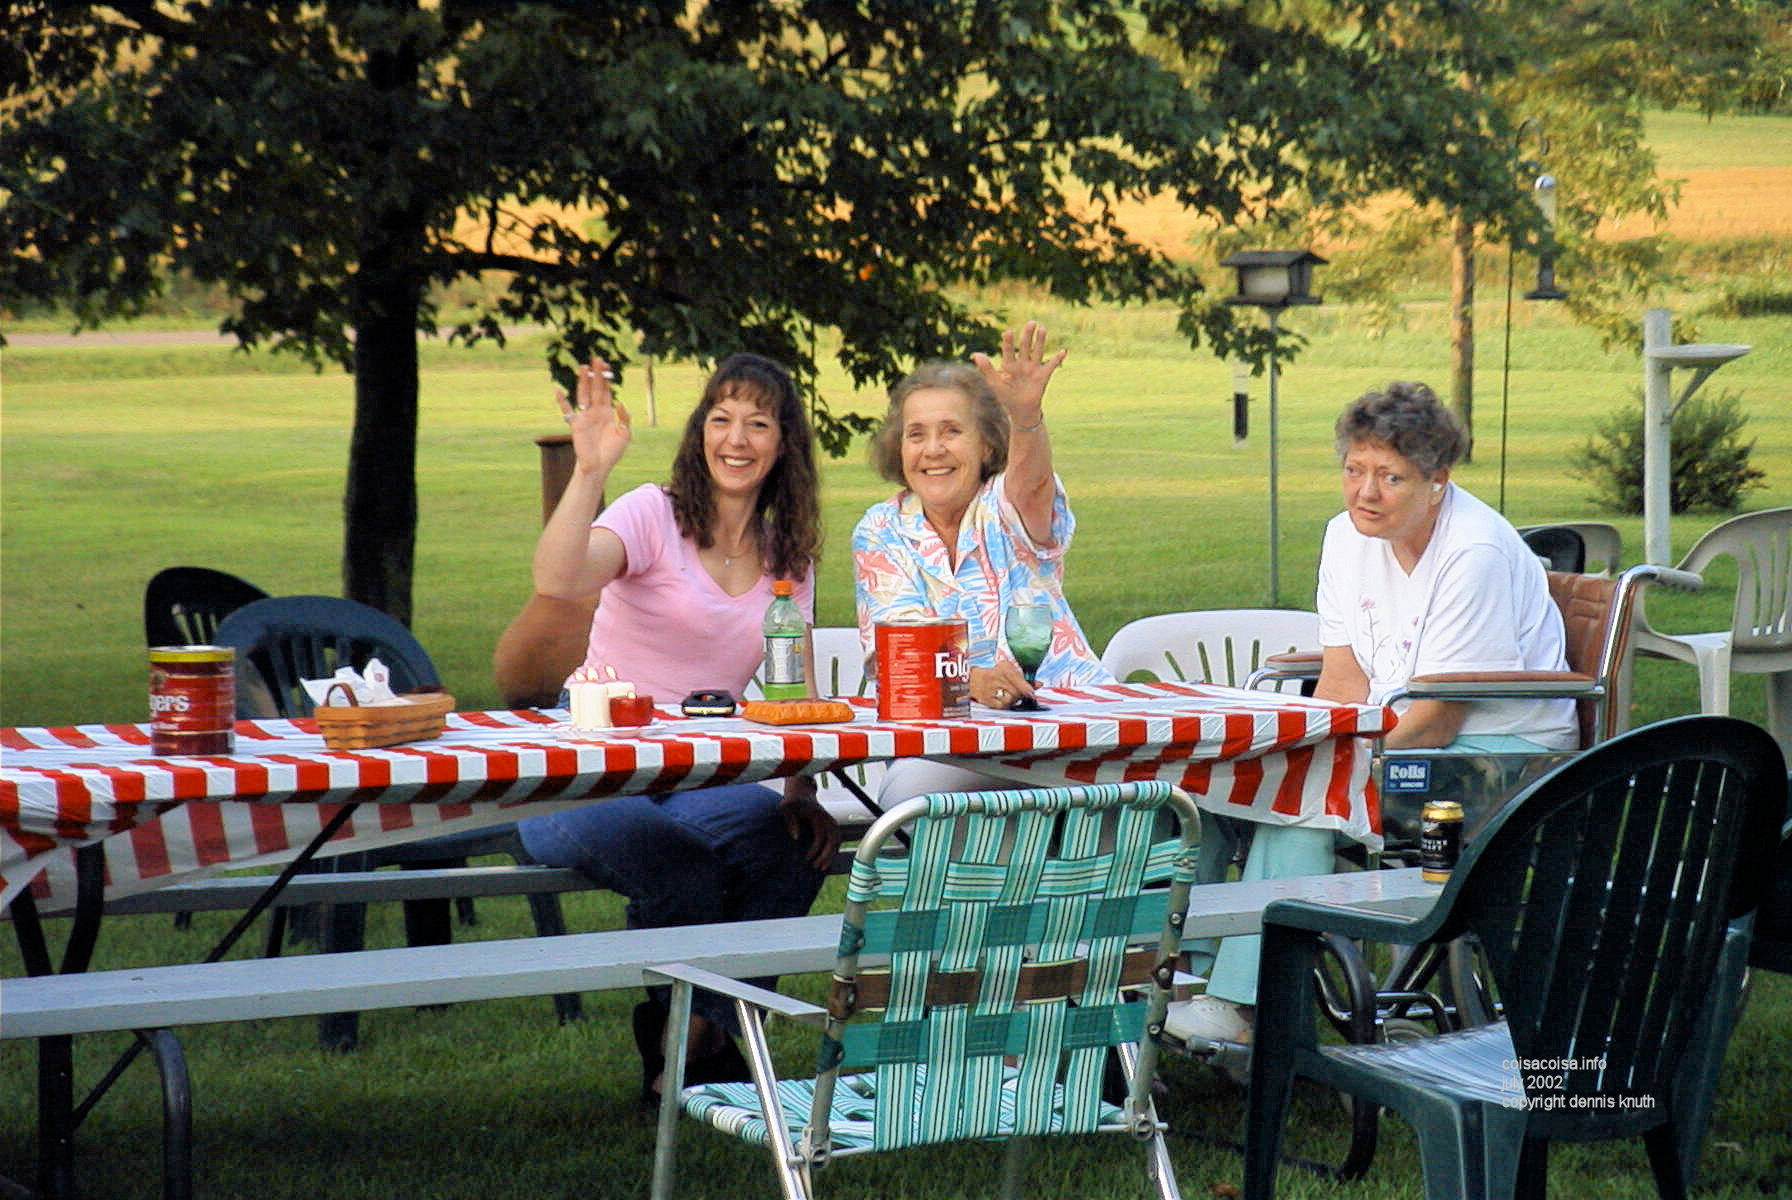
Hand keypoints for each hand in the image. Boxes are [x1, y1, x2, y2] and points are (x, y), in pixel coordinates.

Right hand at [556, 355, 630, 476]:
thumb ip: (624, 418)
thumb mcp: (624, 434)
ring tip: (583, 367)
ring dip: (583, 381)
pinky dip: (562, 401)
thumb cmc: (612, 452)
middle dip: (596, 375)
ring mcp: (584, 417)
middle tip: (597, 359)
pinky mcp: (575, 424)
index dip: (606, 379)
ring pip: (583, 395)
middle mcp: (595, 412)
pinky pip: (567, 410)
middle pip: (595, 389)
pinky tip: (557, 390)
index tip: (607, 366)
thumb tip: (619, 402)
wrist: (599, 466)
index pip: (606, 392)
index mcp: (607, 413)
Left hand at [781, 779, 840, 870]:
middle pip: (832, 840)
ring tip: (822, 867)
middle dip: (826, 856)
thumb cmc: (792, 803)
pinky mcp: (832, 825)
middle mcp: (827, 819)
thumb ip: (790, 821)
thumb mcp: (786, 808)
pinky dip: (833, 850)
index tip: (806, 859)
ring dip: (831, 855)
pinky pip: (837, 840)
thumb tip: (795, 837)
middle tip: (816, 867)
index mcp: (817, 816)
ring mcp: (831, 822)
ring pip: (837, 841)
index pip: (820, 836)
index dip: (815, 849)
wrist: (801, 794)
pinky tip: (826, 860)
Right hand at [969, 663, 1032, 708]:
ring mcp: (990, 688)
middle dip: (1021, 694)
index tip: (1032, 692)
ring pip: (1011, 699)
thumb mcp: (1009, 671)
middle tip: (1020, 692)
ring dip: (1014, 699)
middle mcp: (996, 676)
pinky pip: (1004, 705)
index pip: (1015, 676)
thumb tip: (1040, 684)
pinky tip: (1003, 698)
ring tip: (1007, 693)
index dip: (1025, 686)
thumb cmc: (994, 674)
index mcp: (1003, 666)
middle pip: (1016, 690)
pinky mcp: (987, 699)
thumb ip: (1024, 678)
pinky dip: (1007, 704)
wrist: (973, 680)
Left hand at [971, 320, 1065, 426]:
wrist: (1020, 410)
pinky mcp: (1043, 375)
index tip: (1007, 332)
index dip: (1008, 342)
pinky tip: (1063, 351)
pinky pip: (1051, 365)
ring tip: (1042, 328)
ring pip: (1037, 351)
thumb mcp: (994, 382)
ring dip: (1040, 340)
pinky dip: (1058, 359)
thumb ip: (986, 368)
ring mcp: (1033, 368)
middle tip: (1031, 322)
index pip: (1008, 350)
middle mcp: (1022, 363)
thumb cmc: (1005, 396)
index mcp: (1009, 364)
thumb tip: (976, 354)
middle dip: (1028, 335)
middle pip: (1025, 346)